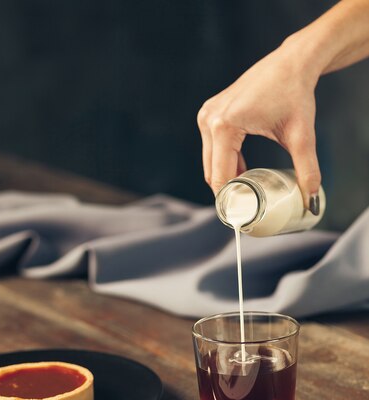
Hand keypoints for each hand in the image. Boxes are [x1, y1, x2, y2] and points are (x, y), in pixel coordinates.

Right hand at [197, 40, 320, 207]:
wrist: (291, 62)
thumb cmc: (294, 93)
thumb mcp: (301, 135)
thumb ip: (307, 168)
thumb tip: (311, 200)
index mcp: (225, 125)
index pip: (220, 176)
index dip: (229, 200)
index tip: (240, 218)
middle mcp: (209, 119)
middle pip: (211, 172)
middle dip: (227, 192)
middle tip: (246, 210)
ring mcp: (207, 114)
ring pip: (210, 162)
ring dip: (226, 178)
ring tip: (246, 194)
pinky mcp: (210, 113)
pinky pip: (213, 148)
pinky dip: (225, 163)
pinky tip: (243, 173)